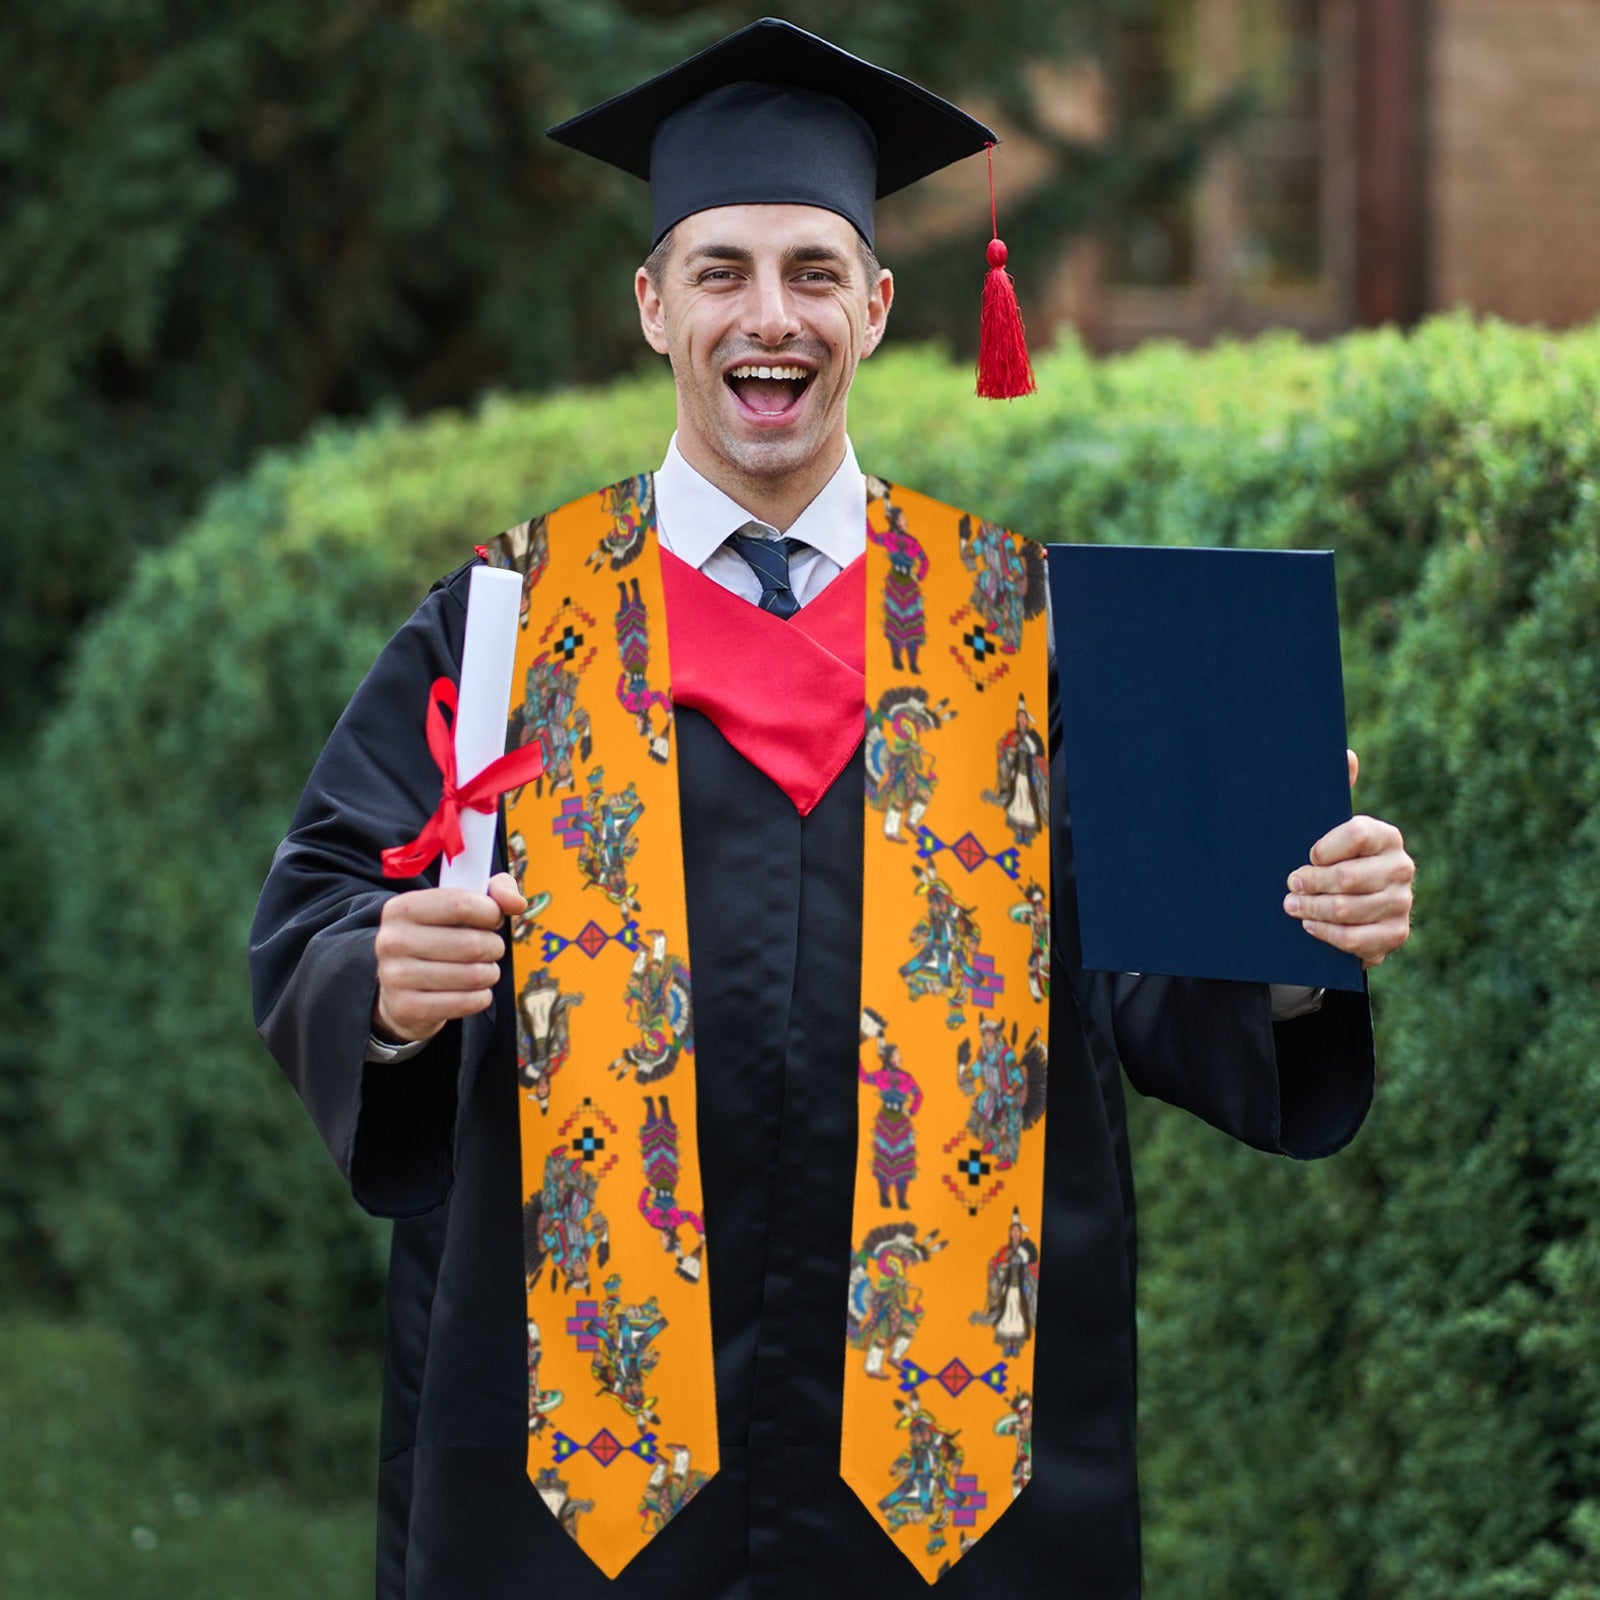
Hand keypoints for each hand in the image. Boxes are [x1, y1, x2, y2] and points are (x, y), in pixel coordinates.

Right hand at [372, 872, 527, 1043]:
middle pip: (472, 944)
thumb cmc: (439, 938)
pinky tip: (474, 991)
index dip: (491, 912)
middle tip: (490, 949)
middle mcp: (392, 940)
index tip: (493, 919)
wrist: (401, 988)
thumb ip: (494, 892)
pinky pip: (466, 1003)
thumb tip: (517, 903)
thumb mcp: (459, 906)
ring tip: (482, 970)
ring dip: (490, 973)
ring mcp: (395, 976)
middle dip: (493, 947)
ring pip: (473, 975)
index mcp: (402, 908)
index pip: (461, 904)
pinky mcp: (406, 1008)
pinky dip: (481, 997)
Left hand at [1283, 750, 1413, 967]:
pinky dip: (1327, 934)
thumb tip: (1347, 754)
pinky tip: (1310, 926)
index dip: (1325, 847)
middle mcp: (1401, 867)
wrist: (1350, 909)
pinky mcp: (1395, 934)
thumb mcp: (1329, 828)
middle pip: (1348, 877)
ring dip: (1312, 909)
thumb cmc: (1332, 860)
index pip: (1356, 833)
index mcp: (1386, 836)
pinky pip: (1356, 939)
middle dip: (1310, 883)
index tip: (1306, 855)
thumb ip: (1336, 792)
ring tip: (1291, 906)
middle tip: (1289, 884)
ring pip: (1348, 909)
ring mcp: (1401, 903)